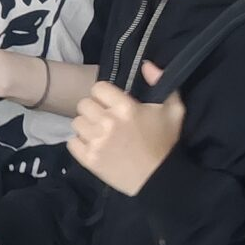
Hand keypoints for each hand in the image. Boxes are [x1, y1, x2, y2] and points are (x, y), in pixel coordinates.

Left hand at [67, 64, 185, 195]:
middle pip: (84, 104)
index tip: (111, 103)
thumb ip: (160, 81)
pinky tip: (94, 146)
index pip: (98, 88)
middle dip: (94, 110)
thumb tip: (146, 64)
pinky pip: (71, 143)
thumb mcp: (173, 109)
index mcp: (126, 107)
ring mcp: (96, 141)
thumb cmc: (166, 143)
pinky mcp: (89, 159)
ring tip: (100, 133)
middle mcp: (108, 122)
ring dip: (87, 126)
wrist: (160, 179)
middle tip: (105, 119)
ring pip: (76, 122)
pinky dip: (80, 144)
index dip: (104, 94)